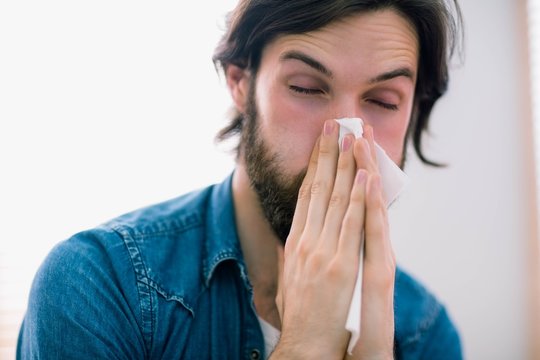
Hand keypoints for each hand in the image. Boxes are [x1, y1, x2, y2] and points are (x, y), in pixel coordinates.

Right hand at [271, 120, 394, 358]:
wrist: (303, 345)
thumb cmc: (298, 316)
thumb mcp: (286, 280)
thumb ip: (286, 256)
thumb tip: (283, 239)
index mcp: (294, 242)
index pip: (306, 195)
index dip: (314, 166)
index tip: (322, 143)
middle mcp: (306, 241)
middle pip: (319, 188)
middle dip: (329, 153)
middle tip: (337, 124)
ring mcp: (323, 251)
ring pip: (337, 199)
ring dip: (346, 165)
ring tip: (353, 135)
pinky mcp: (342, 265)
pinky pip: (352, 224)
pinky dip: (359, 197)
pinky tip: (364, 174)